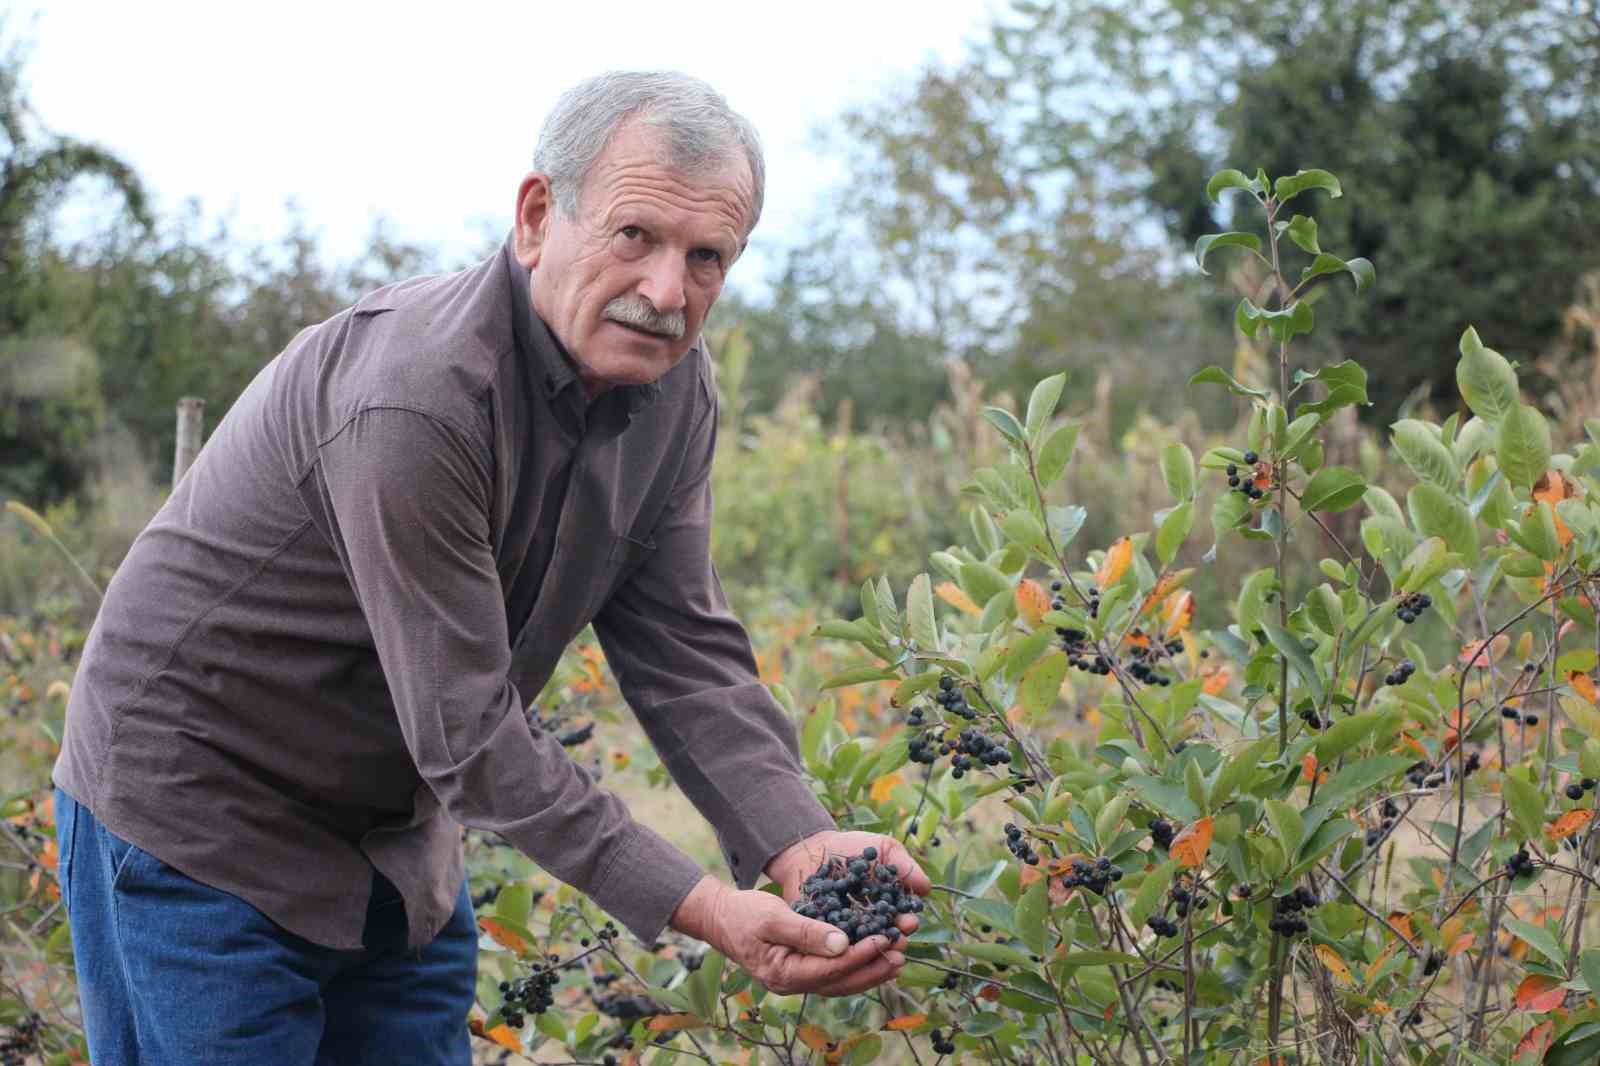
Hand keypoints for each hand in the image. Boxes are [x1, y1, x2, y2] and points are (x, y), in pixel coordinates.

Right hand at [670, 877, 905, 995]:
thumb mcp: (772, 917)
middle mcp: (793, 983)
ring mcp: (798, 979)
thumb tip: (843, 943)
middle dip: (873, 967)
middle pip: (841, 982)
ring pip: (841, 981)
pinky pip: (835, 973)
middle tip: (901, 953)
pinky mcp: (802, 969)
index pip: (831, 969)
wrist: (721, 918)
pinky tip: (875, 955)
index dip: (860, 955)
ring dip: (870, 969)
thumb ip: (806, 931)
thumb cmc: (743, 914)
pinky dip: (856, 965)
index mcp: (785, 973)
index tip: (884, 939)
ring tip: (897, 956)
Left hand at [765, 830, 932, 941]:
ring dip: (868, 950)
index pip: (902, 918)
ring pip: (861, 946)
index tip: (909, 922)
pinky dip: (838, 948)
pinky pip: (831, 944)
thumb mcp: (883, 849)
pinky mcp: (822, 934)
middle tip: (893, 942)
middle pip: (884, 937)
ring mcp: (847, 932)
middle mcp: (870, 924)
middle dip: (891, 941)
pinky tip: (841, 949)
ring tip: (870, 948)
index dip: (907, 922)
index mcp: (888, 907)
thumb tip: (926, 889)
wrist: (812, 848)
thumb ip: (904, 866)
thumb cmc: (853, 847)